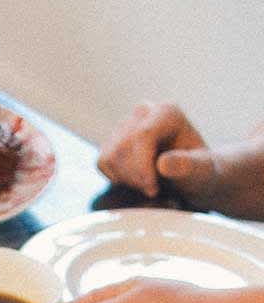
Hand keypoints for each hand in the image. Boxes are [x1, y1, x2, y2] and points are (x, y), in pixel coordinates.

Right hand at [98, 101, 212, 200]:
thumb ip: (187, 166)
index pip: (142, 136)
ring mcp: (125, 124)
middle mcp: (144, 111)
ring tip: (147, 185)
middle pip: (123, 148)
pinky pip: (102, 163)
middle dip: (135, 176)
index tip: (152, 189)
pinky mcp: (112, 140)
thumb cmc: (199, 172)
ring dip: (126, 179)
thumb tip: (163, 163)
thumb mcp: (201, 172)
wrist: (191, 173)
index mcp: (167, 112)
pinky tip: (135, 180)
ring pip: (110, 156)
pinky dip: (115, 178)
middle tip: (153, 190)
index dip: (142, 167)